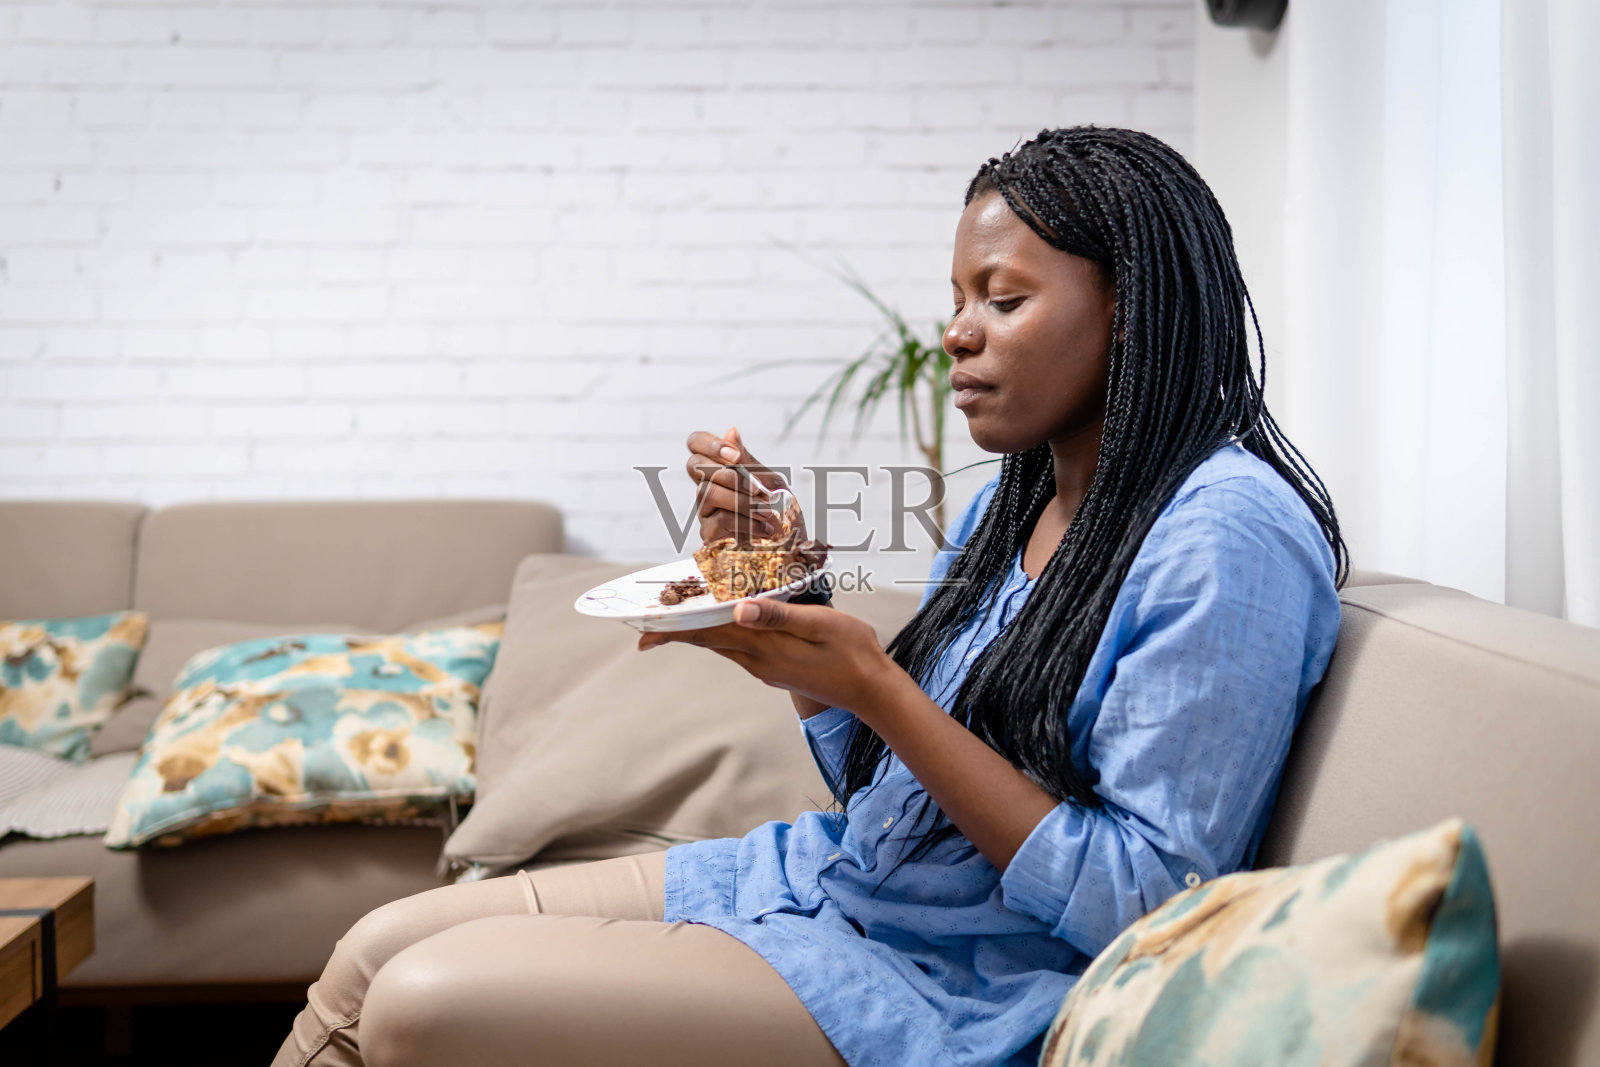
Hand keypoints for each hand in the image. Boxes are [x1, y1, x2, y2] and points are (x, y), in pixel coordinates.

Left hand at [637, 598, 896, 715]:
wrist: (872, 691)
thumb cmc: (852, 651)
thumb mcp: (818, 624)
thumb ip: (778, 616)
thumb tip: (736, 609)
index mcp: (764, 648)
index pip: (708, 635)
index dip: (674, 631)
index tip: (641, 632)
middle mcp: (758, 662)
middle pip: (708, 641)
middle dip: (677, 631)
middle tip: (645, 621)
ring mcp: (766, 668)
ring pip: (723, 645)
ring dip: (698, 632)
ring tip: (676, 618)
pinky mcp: (776, 670)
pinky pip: (740, 649)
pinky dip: (722, 634)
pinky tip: (724, 622)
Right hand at [684, 427, 805, 543]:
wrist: (793, 550)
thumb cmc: (783, 514)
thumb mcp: (772, 482)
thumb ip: (749, 461)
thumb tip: (731, 430)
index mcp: (721, 469)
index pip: (695, 443)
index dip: (708, 443)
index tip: (734, 456)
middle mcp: (707, 487)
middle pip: (695, 466)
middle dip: (730, 475)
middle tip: (759, 490)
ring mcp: (705, 512)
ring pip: (708, 492)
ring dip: (742, 501)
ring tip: (767, 512)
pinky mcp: (709, 535)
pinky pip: (719, 519)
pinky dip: (746, 521)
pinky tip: (764, 529)